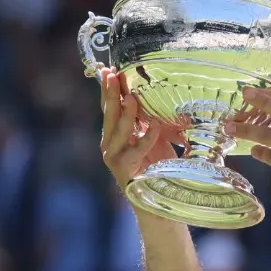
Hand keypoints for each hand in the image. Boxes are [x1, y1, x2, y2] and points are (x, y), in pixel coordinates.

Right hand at [97, 69, 180, 190]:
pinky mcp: (123, 169)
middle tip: (111, 74)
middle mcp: (110, 144)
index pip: (111, 108)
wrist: (158, 200)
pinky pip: (135, 151)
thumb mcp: (156, 139)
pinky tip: (154, 127)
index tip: (111, 71)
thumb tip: (162, 100)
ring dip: (126, 113)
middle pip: (109, 115)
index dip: (110, 90)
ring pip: (119, 131)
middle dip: (110, 94)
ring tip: (131, 97)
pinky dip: (146, 138)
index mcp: (116, 135)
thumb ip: (152, 122)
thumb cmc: (158, 168)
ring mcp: (114, 157)